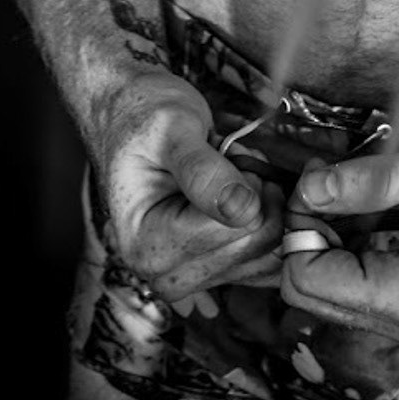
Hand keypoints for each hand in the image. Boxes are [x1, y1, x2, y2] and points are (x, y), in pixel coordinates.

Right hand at [93, 70, 284, 305]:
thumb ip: (202, 169)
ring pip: (268, 251)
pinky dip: (267, 221)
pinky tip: (240, 195)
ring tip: (227, 176)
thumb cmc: (145, 121)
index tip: (219, 154)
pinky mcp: (215, 272)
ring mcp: (193, 278)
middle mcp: (165, 274)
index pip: (233, 226)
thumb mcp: (171, 129)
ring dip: (262, 206)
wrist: (130, 121)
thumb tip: (242, 209)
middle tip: (223, 162)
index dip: (243, 182)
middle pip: (254, 242)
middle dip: (254, 193)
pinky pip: (268, 257)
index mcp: (146, 246)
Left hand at [279, 128, 398, 345]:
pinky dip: (347, 240)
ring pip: (330, 287)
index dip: (299, 224)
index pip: (307, 281)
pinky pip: (357, 279)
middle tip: (324, 174)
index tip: (316, 173)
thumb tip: (309, 186)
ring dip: (325, 234)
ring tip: (342, 179)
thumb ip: (370, 182)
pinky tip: (362, 198)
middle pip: (311, 292)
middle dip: (306, 231)